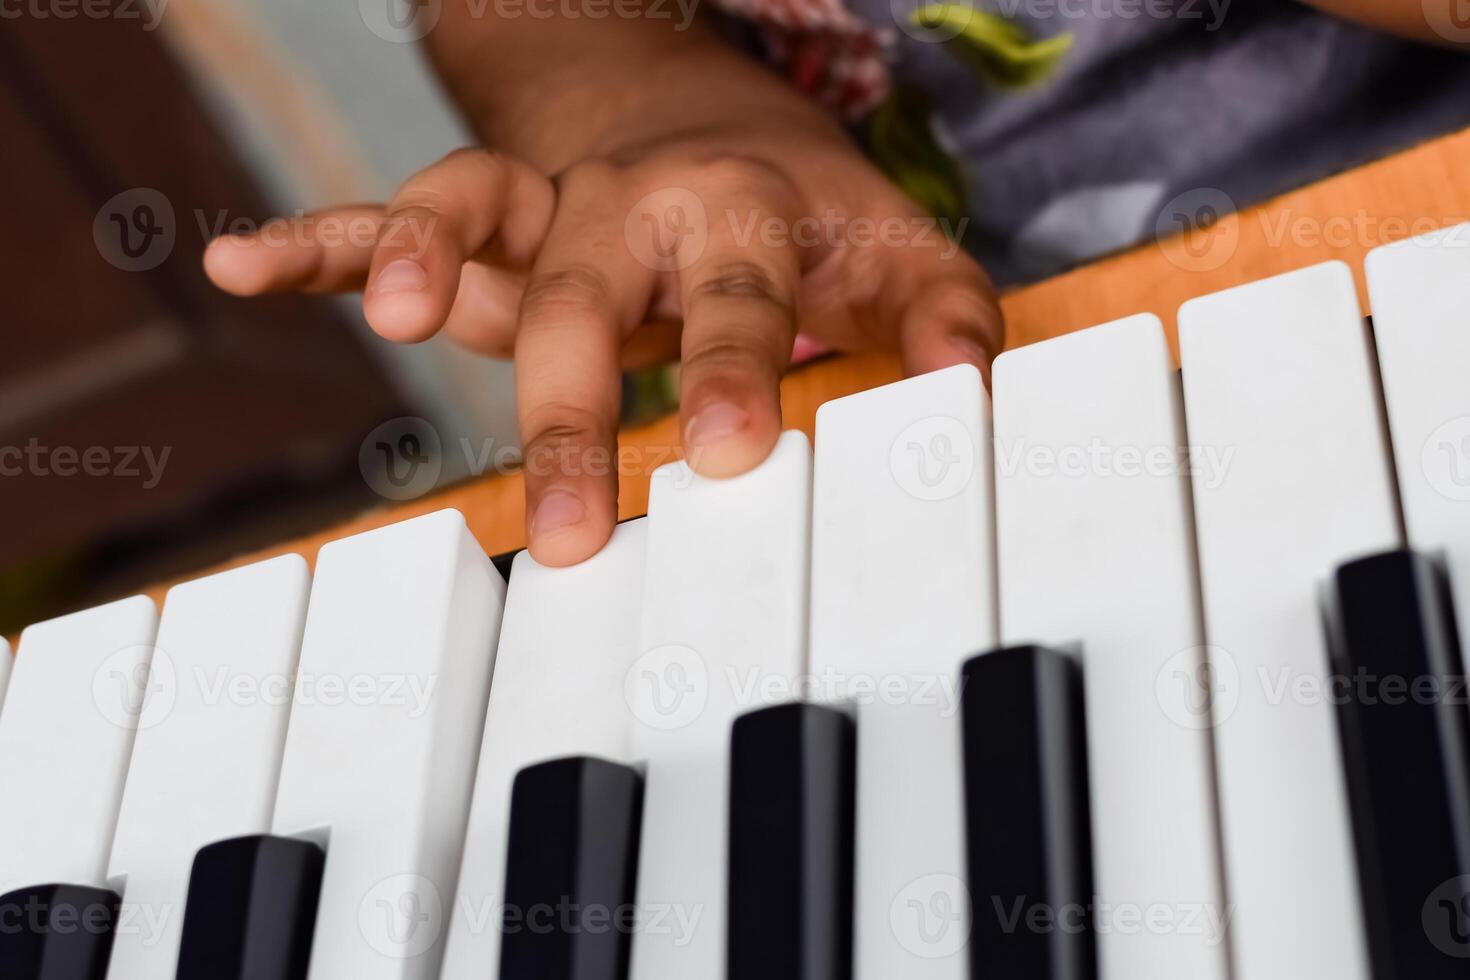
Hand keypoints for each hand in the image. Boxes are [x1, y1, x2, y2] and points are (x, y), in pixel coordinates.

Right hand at [204, 55, 1001, 566]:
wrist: (722, 120)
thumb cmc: (809, 211)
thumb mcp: (892, 250)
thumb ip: (937, 315)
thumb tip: (969, 389)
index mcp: (737, 215)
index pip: (734, 296)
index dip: (729, 365)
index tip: (730, 451)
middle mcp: (630, 203)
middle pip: (588, 287)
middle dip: (574, 396)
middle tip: (573, 513)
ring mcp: (549, 207)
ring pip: (470, 212)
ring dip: (420, 252)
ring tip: (392, 309)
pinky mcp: (489, 222)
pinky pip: (391, 213)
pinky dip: (319, 240)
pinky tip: (241, 266)